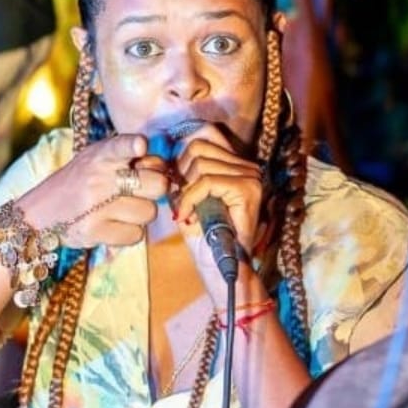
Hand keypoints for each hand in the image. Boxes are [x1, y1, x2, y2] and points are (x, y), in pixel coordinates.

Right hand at [23, 133, 169, 247]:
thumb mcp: (97, 160)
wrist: (42, 212)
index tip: (140, 145)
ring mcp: (96, 207)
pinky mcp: (95, 231)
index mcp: (100, 156)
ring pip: (149, 212)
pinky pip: (136, 234)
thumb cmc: (80, 182)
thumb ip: (129, 158)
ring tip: (121, 209)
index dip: (131, 145)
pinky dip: (130, 232)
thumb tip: (165, 170)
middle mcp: (98, 179)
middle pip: (156, 185)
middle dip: (155, 189)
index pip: (118, 147)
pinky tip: (114, 225)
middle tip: (140, 191)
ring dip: (141, 213)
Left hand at [172, 122, 264, 283]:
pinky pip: (207, 181)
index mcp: (235, 165)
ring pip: (201, 163)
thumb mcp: (187, 199)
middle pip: (198, 147)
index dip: (180, 158)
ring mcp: (251, 176)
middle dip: (182, 176)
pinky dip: (191, 198)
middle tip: (183, 203)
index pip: (202, 137)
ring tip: (189, 212)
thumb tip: (156, 155)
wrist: (221, 270)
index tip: (175, 185)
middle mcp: (247, 166)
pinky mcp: (247, 188)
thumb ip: (179, 176)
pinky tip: (186, 217)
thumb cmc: (203, 238)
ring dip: (186, 191)